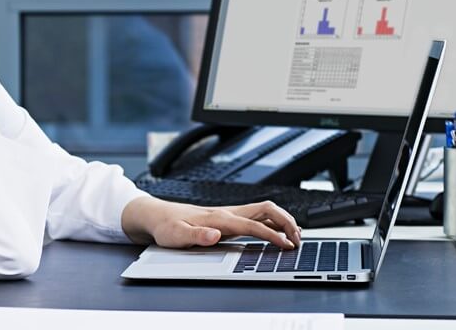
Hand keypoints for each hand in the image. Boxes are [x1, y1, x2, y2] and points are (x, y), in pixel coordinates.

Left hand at [121, 196, 301, 249]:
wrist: (157, 215)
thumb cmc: (166, 226)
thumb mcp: (175, 236)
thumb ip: (195, 236)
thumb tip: (215, 235)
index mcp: (218, 218)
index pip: (252, 225)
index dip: (272, 235)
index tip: (287, 245)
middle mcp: (227, 212)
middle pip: (266, 209)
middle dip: (287, 222)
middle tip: (298, 240)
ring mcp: (229, 213)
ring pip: (264, 211)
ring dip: (283, 220)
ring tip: (296, 236)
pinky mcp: (228, 217)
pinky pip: (257, 216)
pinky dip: (273, 222)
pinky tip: (278, 232)